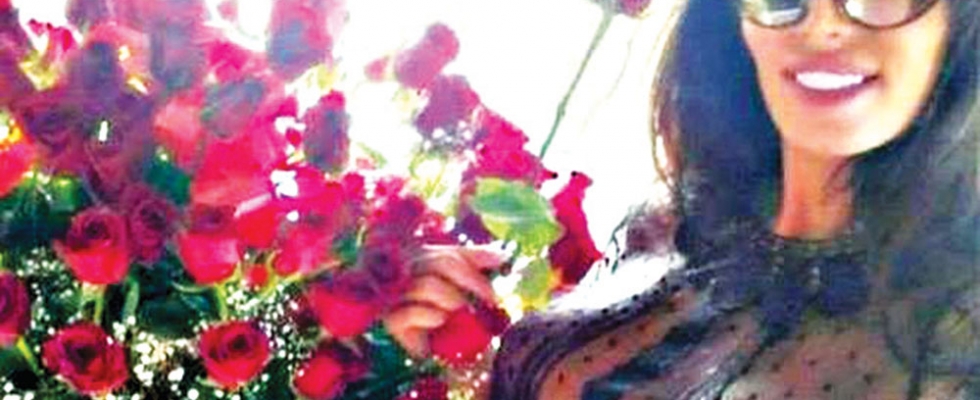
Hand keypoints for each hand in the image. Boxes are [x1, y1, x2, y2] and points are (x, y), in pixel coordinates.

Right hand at [384, 244, 505, 357]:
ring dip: (451, 300)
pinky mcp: (392, 318)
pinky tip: (440, 322)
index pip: (451, 254)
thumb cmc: (443, 308)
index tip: (493, 290)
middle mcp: (407, 270)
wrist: (423, 344)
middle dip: (471, 281)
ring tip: (457, 312)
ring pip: (428, 284)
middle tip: (488, 301)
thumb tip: (502, 255)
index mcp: (423, 257)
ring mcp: (396, 293)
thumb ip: (476, 264)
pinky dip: (433, 317)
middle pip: (441, 263)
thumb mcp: (460, 281)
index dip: (475, 267)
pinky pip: (413, 311)